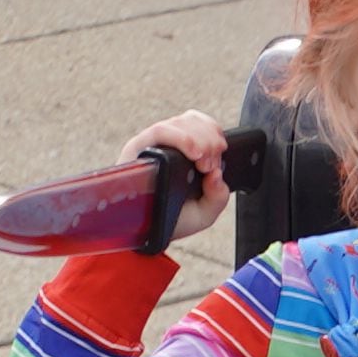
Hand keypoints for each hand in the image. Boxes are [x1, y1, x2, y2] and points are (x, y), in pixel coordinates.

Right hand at [117, 108, 235, 248]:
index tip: (221, 149)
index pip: (197, 123)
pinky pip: (158, 131)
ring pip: (177, 123)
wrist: (146, 235)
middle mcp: (165, 145)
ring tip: (202, 163)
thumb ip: (218, 196)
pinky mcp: (136, 150)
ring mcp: (150, 146)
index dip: (212, 130)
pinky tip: (193, 153)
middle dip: (208, 139)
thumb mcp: (205, 212)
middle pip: (190, 121)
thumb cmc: (172, 220)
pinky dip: (181, 138)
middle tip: (210, 164)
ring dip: (198, 139)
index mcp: (182, 153)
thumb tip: (216, 175)